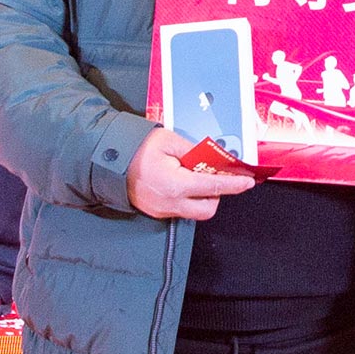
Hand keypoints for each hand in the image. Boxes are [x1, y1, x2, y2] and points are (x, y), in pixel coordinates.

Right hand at [128, 126, 260, 220]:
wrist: (107, 161)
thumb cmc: (136, 148)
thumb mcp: (169, 141)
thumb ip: (195, 151)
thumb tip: (215, 159)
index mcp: (176, 184)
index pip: (214, 187)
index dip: (234, 184)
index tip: (247, 181)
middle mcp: (171, 203)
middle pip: (208, 209)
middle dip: (216, 195)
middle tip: (211, 177)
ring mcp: (162, 210)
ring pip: (194, 212)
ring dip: (201, 198)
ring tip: (193, 179)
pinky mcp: (155, 212)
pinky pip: (180, 210)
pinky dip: (186, 199)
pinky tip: (179, 183)